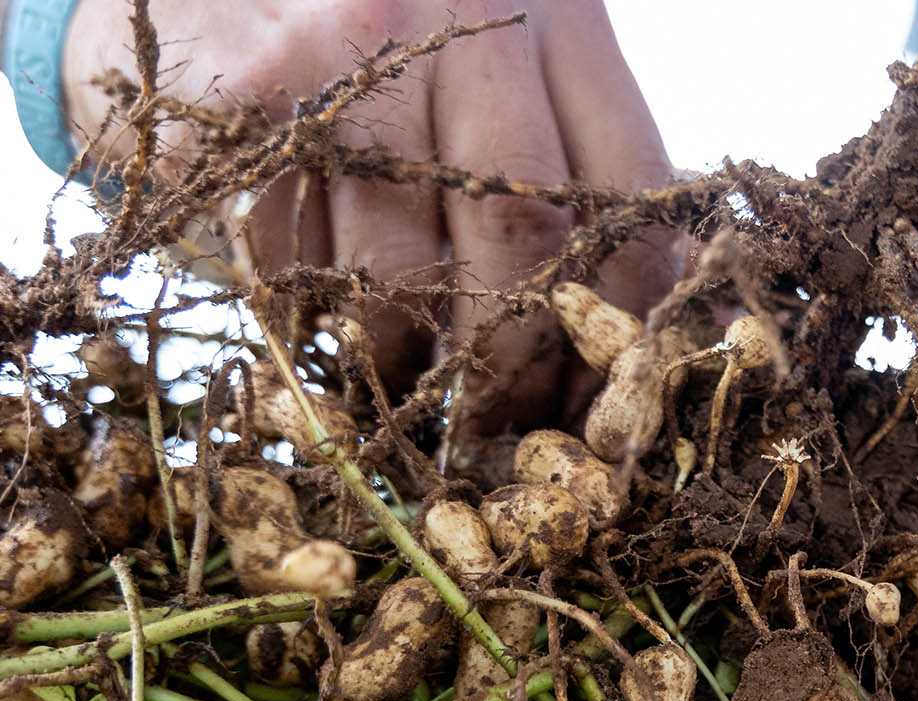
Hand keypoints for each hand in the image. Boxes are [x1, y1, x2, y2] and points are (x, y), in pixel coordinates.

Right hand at [61, 0, 675, 419]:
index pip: (637, 203)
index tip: (611, 420)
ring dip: (407, 372)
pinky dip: (310, 326)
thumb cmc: (372, 60)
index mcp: (561, 15)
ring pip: (407, 270)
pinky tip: (317, 335)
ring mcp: (354, 47)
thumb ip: (575, 175)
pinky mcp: (252, 95)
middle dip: (517, 373)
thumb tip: (666, 339)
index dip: (630, 333)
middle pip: (528, 242)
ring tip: (406, 406)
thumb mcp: (495, 81)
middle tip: (501, 441)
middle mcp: (469, 14)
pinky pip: (294, 261)